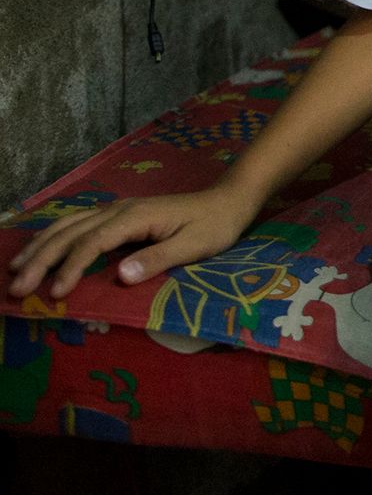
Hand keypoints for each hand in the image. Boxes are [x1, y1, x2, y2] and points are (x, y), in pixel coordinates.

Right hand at [7, 184, 260, 299]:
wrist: (228, 201)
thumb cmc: (215, 226)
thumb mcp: (195, 246)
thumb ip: (158, 259)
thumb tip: (121, 276)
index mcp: (136, 217)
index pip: (93, 243)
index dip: (71, 267)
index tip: (56, 292)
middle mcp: (120, 209)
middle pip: (71, 233)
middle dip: (41, 259)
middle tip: (17, 288)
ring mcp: (117, 209)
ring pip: (69, 225)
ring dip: (40, 246)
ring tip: (15, 269)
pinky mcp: (119, 215)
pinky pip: (77, 224)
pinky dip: (53, 236)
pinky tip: (39, 248)